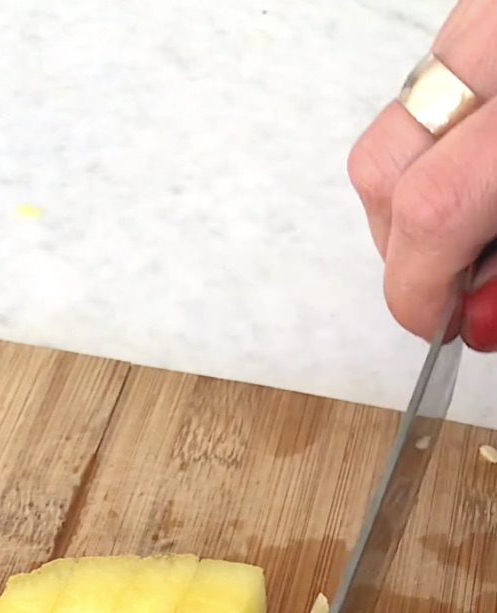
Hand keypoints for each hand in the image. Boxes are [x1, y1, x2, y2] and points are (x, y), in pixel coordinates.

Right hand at [347, 0, 496, 348]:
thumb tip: (473, 319)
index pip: (432, 210)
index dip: (418, 291)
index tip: (438, 326)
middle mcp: (494, 48)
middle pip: (383, 167)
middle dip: (400, 248)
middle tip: (450, 286)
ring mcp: (479, 16)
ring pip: (391, 127)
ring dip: (409, 196)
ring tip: (464, 230)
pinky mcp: (478, 13)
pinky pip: (426, 90)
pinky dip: (436, 146)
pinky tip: (476, 170)